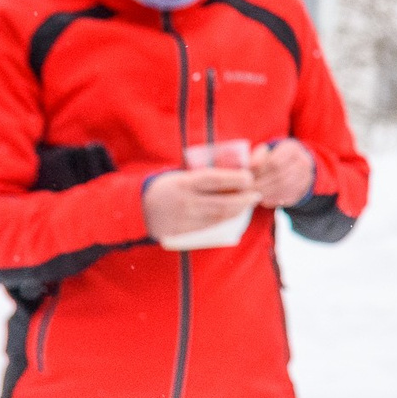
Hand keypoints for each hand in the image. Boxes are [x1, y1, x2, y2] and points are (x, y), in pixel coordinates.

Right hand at [145, 167, 259, 247]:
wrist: (139, 209)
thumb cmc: (166, 186)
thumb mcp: (179, 175)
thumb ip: (201, 174)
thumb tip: (232, 167)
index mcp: (184, 182)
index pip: (214, 180)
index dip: (234, 179)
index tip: (249, 177)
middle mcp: (185, 201)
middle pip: (221, 202)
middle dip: (243, 199)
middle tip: (256, 194)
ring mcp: (185, 218)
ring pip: (218, 216)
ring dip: (237, 210)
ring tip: (248, 203)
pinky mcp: (184, 230)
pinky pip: (210, 225)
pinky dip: (225, 218)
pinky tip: (234, 213)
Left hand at [248, 139, 316, 209]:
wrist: (293, 164)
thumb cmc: (273, 158)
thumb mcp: (265, 153)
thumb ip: (256, 159)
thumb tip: (248, 169)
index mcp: (292, 148)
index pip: (274, 162)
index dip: (260, 172)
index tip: (247, 178)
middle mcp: (303, 161)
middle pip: (280, 176)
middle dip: (262, 185)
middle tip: (248, 191)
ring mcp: (306, 176)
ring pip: (285, 187)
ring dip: (267, 193)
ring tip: (254, 196)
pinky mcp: (304, 189)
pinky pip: (290, 197)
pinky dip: (275, 200)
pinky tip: (264, 200)